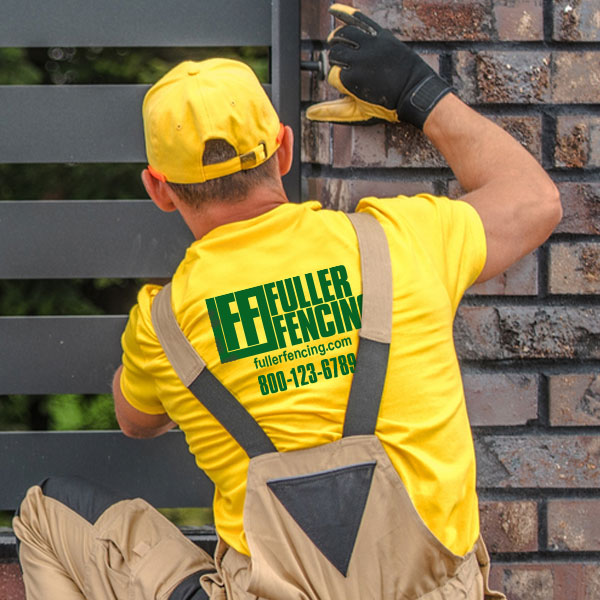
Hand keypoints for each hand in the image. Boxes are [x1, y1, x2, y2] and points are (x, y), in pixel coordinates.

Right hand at [306, 3, 451, 128]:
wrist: (414, 93)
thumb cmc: (387, 106)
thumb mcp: (358, 112)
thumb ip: (332, 111)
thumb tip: (310, 112)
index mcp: (351, 80)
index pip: (332, 74)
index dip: (338, 81)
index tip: (347, 85)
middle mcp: (359, 60)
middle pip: (335, 53)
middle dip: (336, 61)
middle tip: (343, 67)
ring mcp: (371, 45)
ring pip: (343, 34)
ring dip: (337, 39)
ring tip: (336, 43)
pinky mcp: (381, 35)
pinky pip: (360, 19)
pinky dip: (344, 12)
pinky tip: (333, 9)